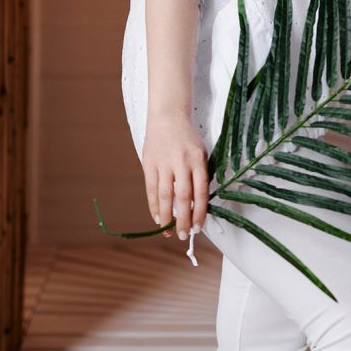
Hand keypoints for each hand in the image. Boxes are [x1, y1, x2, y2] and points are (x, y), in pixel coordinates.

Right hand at [142, 112, 209, 240]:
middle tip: (183, 236)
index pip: (201, 191)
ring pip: (165, 195)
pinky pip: (150, 188)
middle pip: (183, 196)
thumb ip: (200, 175)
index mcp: (198, 159)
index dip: (200, 212)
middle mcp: (182, 161)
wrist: (168, 115)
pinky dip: (153, 206)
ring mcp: (164, 162)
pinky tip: (157, 218)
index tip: (198, 227)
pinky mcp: (149, 162)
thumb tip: (199, 205)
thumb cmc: (188, 138)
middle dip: (183, 219)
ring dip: (167, 216)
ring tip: (168, 231)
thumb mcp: (200, 153)